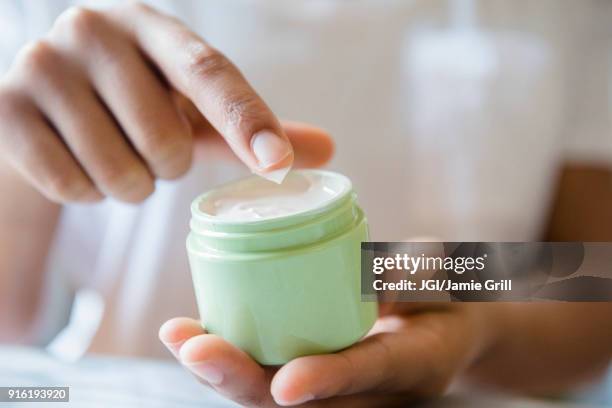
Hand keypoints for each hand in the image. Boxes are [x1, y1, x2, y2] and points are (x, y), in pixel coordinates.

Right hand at [0, 2, 332, 202]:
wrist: (45, 102)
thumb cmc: (134, 101)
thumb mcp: (191, 106)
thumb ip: (251, 126)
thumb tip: (328, 150)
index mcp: (154, 27)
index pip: (210, 74)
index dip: (247, 121)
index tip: (277, 164)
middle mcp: (95, 30)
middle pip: (167, 143)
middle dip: (167, 165)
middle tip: (147, 144)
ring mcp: (43, 65)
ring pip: (120, 173)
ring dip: (129, 184)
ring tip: (114, 151)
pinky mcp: (6, 109)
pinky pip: (72, 186)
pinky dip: (86, 191)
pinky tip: (76, 160)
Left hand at [159, 303, 498, 406]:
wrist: (447, 327)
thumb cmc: (447, 298)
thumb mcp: (443, 282)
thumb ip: (412, 276)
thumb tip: (367, 276)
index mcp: (412, 366)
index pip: (368, 376)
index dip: (329, 381)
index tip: (287, 384)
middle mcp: (369, 391)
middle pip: (301, 403)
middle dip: (243, 379)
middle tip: (196, 347)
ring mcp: (339, 387)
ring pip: (274, 395)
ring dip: (222, 370)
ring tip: (177, 336)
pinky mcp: (315, 372)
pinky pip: (269, 371)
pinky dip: (230, 355)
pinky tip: (192, 334)